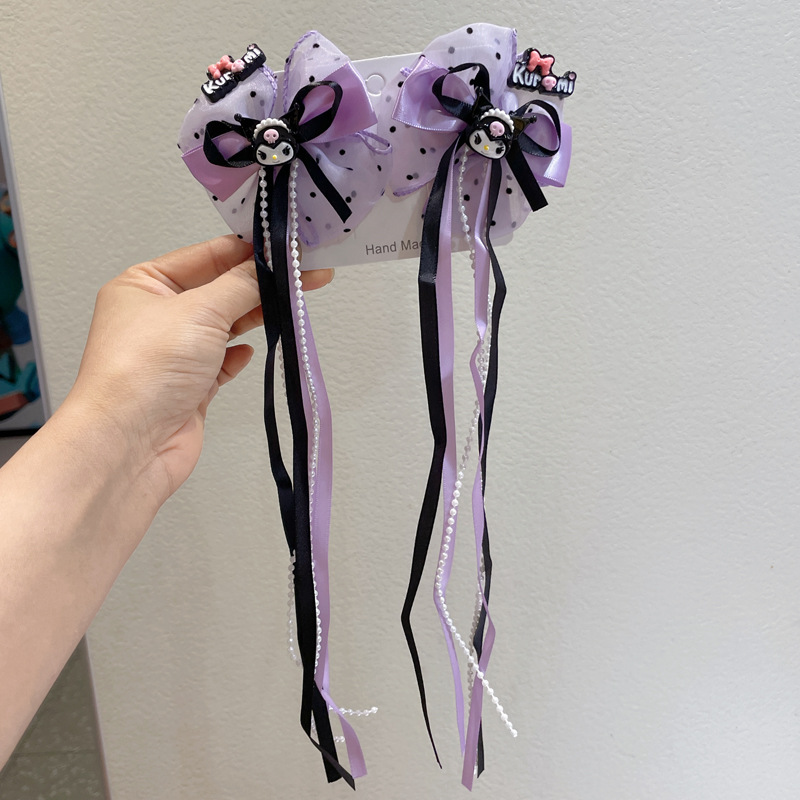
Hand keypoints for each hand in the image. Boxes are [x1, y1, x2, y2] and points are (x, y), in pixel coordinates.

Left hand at [69, 235, 331, 502]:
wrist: (130, 444)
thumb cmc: (141, 373)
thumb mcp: (200, 311)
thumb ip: (242, 285)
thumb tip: (271, 265)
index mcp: (144, 284)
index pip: (207, 255)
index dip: (249, 250)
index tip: (286, 248)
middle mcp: (156, 316)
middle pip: (219, 289)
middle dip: (261, 283)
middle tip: (304, 275)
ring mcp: (174, 353)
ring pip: (224, 324)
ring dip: (255, 317)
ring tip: (291, 307)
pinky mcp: (190, 387)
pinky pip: (221, 362)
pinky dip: (239, 355)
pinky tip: (252, 350)